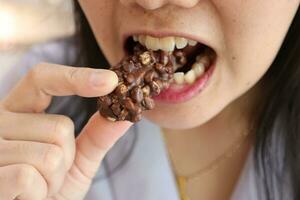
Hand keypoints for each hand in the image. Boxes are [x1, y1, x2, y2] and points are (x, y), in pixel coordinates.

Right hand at [0, 63, 131, 199]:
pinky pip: (29, 176)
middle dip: (67, 156)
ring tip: (36, 186)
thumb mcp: (78, 160)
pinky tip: (25, 196)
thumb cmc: (50, 188)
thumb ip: (98, 136)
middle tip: (48, 173)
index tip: (111, 81)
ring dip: (54, 178)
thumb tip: (126, 115)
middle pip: (59, 126)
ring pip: (50, 154)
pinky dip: (38, 192)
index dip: (76, 77)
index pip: (42, 79)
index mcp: (19, 111)